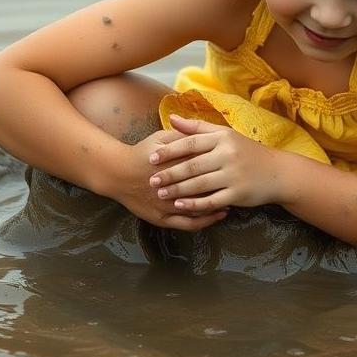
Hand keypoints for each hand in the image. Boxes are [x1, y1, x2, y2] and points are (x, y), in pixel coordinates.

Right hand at [113, 126, 229, 230]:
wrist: (117, 173)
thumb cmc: (142, 152)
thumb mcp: (162, 138)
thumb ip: (184, 135)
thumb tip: (207, 132)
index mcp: (175, 165)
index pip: (205, 167)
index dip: (222, 167)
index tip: (236, 164)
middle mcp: (173, 187)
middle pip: (205, 189)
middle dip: (223, 187)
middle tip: (238, 185)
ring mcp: (167, 206)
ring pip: (199, 209)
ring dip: (217, 206)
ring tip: (232, 202)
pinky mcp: (162, 219)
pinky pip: (188, 223)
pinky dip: (204, 221)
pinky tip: (216, 215)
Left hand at [147, 114, 282, 211]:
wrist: (277, 172)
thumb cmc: (246, 151)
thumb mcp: (225, 134)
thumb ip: (197, 127)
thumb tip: (170, 118)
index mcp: (223, 138)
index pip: (190, 143)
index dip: (169, 151)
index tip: (151, 157)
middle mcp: (228, 155)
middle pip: (192, 165)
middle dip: (169, 174)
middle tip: (151, 179)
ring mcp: (233, 175)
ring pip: (199, 184)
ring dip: (178, 190)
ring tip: (161, 194)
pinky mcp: (238, 194)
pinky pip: (212, 200)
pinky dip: (194, 204)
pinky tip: (180, 205)